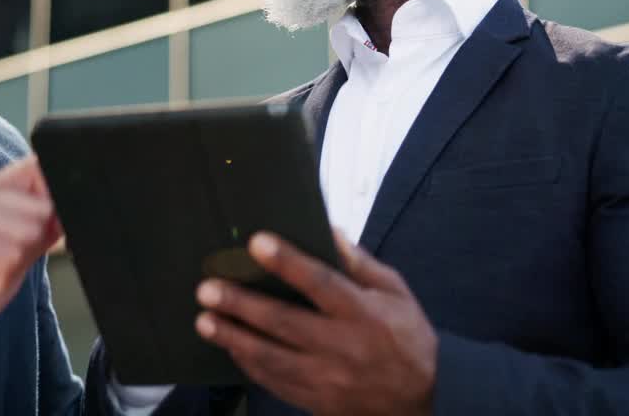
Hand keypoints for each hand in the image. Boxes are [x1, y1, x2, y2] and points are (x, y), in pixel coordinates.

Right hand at [0, 156, 61, 364]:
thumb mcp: (15, 250)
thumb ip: (41, 225)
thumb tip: (78, 208)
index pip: (39, 167)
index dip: (55, 199)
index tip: (46, 228)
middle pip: (42, 213)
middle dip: (30, 247)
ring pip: (28, 237)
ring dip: (12, 267)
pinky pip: (8, 260)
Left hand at [195, 230, 437, 415]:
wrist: (424, 402)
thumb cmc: (408, 339)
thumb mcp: (396, 294)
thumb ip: (361, 264)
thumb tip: (329, 231)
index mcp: (364, 314)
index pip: (321, 283)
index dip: (288, 261)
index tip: (256, 242)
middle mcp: (343, 347)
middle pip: (284, 323)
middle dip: (242, 305)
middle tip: (207, 289)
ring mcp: (327, 379)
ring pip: (271, 358)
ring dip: (234, 338)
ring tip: (204, 321)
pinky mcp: (316, 400)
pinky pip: (275, 382)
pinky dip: (249, 364)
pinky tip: (230, 347)